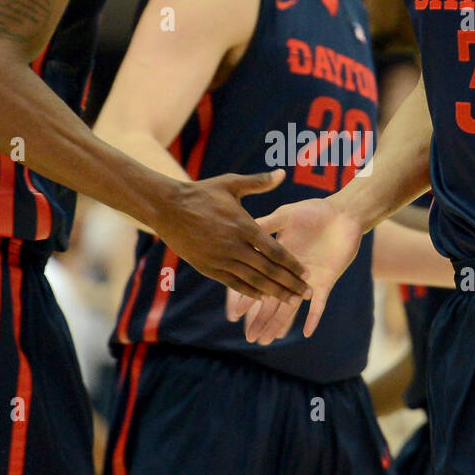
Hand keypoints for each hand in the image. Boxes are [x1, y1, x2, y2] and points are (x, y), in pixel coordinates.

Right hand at [150, 170, 310, 303]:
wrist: (167, 207)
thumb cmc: (201, 193)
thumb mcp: (231, 183)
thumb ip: (259, 182)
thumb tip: (283, 173)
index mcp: (244, 225)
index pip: (275, 250)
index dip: (292, 264)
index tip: (306, 273)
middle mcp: (235, 246)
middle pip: (268, 270)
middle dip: (289, 283)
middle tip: (305, 293)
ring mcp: (221, 259)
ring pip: (253, 281)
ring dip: (273, 292)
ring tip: (289, 301)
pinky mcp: (208, 267)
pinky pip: (233, 283)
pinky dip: (249, 292)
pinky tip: (262, 297)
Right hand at [226, 196, 363, 343]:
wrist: (344, 214)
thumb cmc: (314, 212)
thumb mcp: (286, 216)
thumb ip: (267, 225)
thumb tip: (243, 227)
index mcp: (278, 260)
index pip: (258, 283)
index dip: (247, 298)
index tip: (234, 315)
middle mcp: (290, 274)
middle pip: (272, 301)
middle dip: (260, 320)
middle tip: (249, 338)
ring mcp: (307, 281)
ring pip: (291, 307)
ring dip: (279, 324)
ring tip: (267, 340)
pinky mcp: (326, 282)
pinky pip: (319, 304)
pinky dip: (313, 317)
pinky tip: (306, 332)